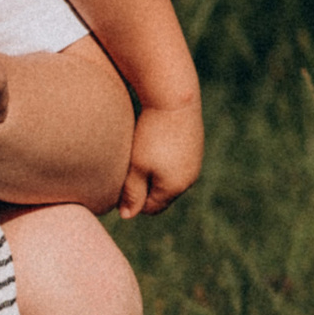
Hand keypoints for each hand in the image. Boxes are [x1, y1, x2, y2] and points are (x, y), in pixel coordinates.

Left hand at [118, 91, 203, 219]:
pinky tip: (152, 143)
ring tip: (140, 154)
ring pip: (168, 177)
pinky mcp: (194, 146)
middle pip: (161, 194)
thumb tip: (127, 216)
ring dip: (154, 173)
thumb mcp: (136, 166)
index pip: (150, 208)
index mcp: (175, 187)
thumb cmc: (150, 133)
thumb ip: (132, 193)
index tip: (119, 182)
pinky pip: (176, 162)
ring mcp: (194, 162)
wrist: (173, 98)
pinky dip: (163, 159)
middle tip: (127, 169)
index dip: (132, 200)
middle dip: (144, 188)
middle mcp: (189, 178)